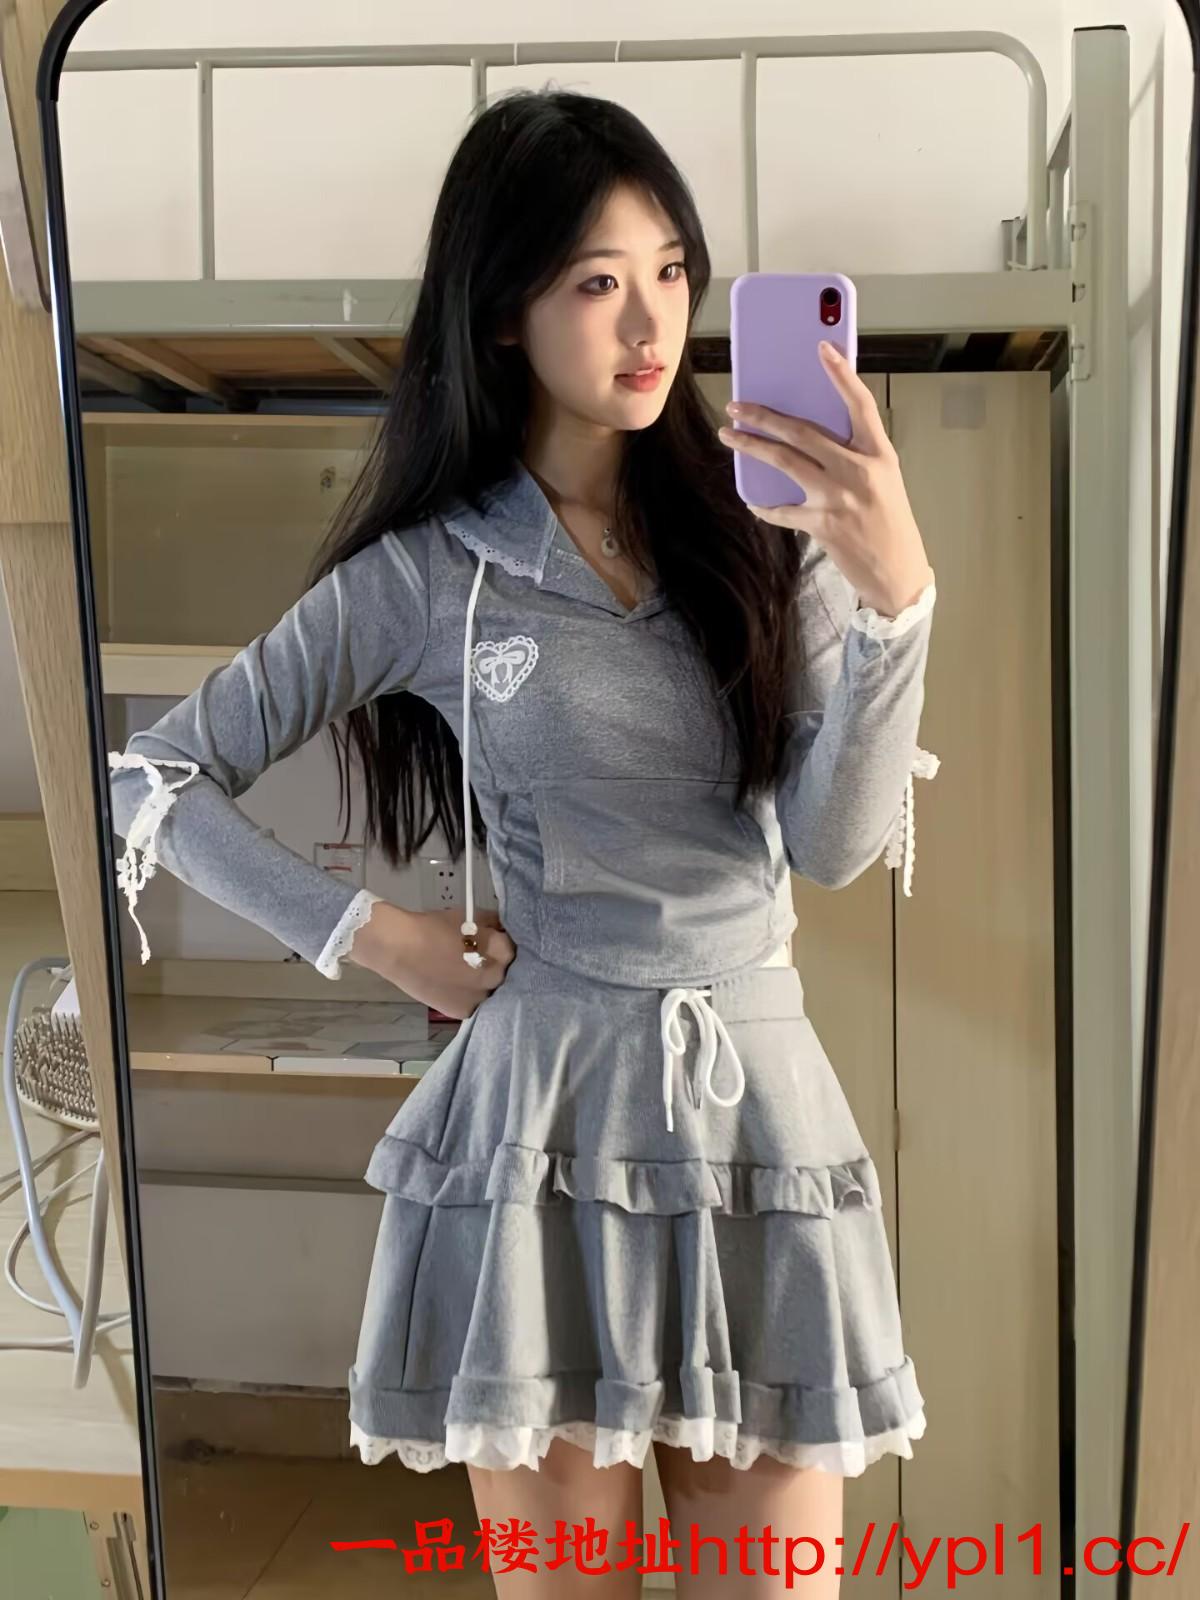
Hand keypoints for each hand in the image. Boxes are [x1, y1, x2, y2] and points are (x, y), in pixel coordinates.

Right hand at [347, 902, 515, 1019]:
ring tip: (462, 974)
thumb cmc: (435, 926)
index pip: (512, 947)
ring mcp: (482, 997)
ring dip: (481, 983)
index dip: (499, 943)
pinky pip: (473, 1004)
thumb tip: (503, 928)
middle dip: (493, 964)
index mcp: (503, 951)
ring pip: (489, 990)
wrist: (401, 947)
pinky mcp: (464, 1012)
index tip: (488, 942)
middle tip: (475, 958)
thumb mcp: (470, 916)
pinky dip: (466, 996)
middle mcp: (498, 976)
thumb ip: (494, 922)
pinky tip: (453, 986)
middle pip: (503, 971)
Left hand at [718, 341, 934, 617]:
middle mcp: (858, 470)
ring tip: (730, 435)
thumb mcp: (883, 478)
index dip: (841, 374)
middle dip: (765, 415)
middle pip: (803, 431)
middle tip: (738, 405)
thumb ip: (854, 453)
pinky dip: (764, 505)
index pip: (859, 404)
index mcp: (879, 453)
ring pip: (784, 461)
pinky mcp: (821, 523)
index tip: (822, 348)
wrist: (897, 571)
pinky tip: (753, 500)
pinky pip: (781, 509)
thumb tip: (810, 432)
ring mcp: (838, 497)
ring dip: (751, 446)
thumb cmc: (889, 521)